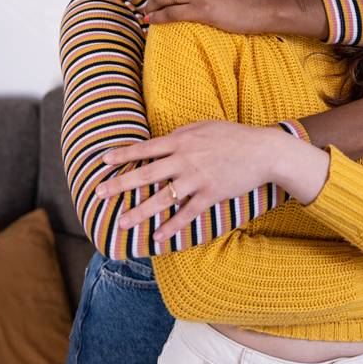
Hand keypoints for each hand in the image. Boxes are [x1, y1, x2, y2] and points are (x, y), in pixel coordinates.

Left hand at [95, 121, 300, 241]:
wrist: (263, 150)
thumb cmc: (232, 136)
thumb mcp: (203, 126)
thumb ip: (181, 134)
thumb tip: (163, 140)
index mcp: (181, 140)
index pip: (145, 148)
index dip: (123, 154)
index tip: (103, 161)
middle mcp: (185, 159)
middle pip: (146, 174)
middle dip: (120, 184)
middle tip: (99, 193)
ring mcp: (197, 178)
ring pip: (162, 198)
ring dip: (139, 212)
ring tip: (121, 222)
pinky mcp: (210, 194)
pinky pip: (186, 214)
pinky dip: (171, 226)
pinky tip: (157, 237)